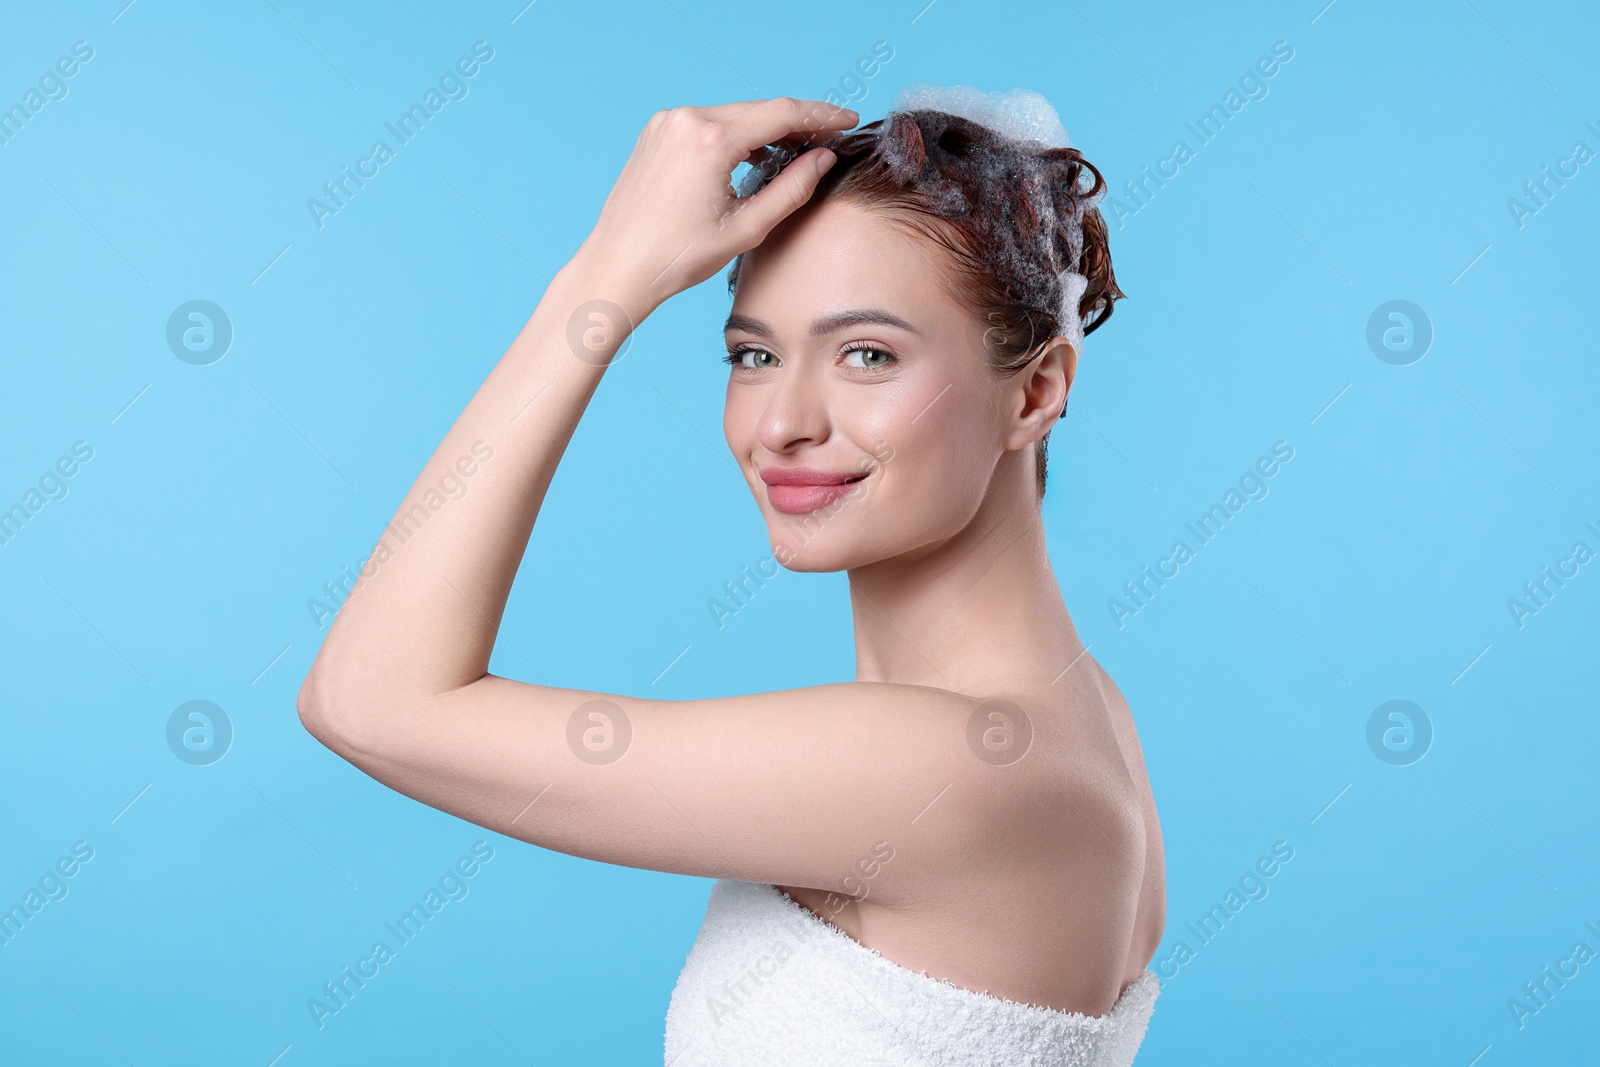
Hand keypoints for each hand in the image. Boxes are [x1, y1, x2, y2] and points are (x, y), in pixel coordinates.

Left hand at [573, 97, 858, 309]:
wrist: (619, 265)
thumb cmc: (677, 256)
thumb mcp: (747, 227)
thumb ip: (793, 188)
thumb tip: (822, 158)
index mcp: (710, 140)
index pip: (781, 113)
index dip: (821, 115)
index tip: (848, 120)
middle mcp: (686, 120)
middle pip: (758, 110)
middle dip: (797, 123)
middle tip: (829, 139)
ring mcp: (667, 123)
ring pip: (733, 116)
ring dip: (766, 129)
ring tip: (797, 150)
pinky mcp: (656, 132)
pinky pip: (708, 124)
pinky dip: (736, 134)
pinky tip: (754, 155)